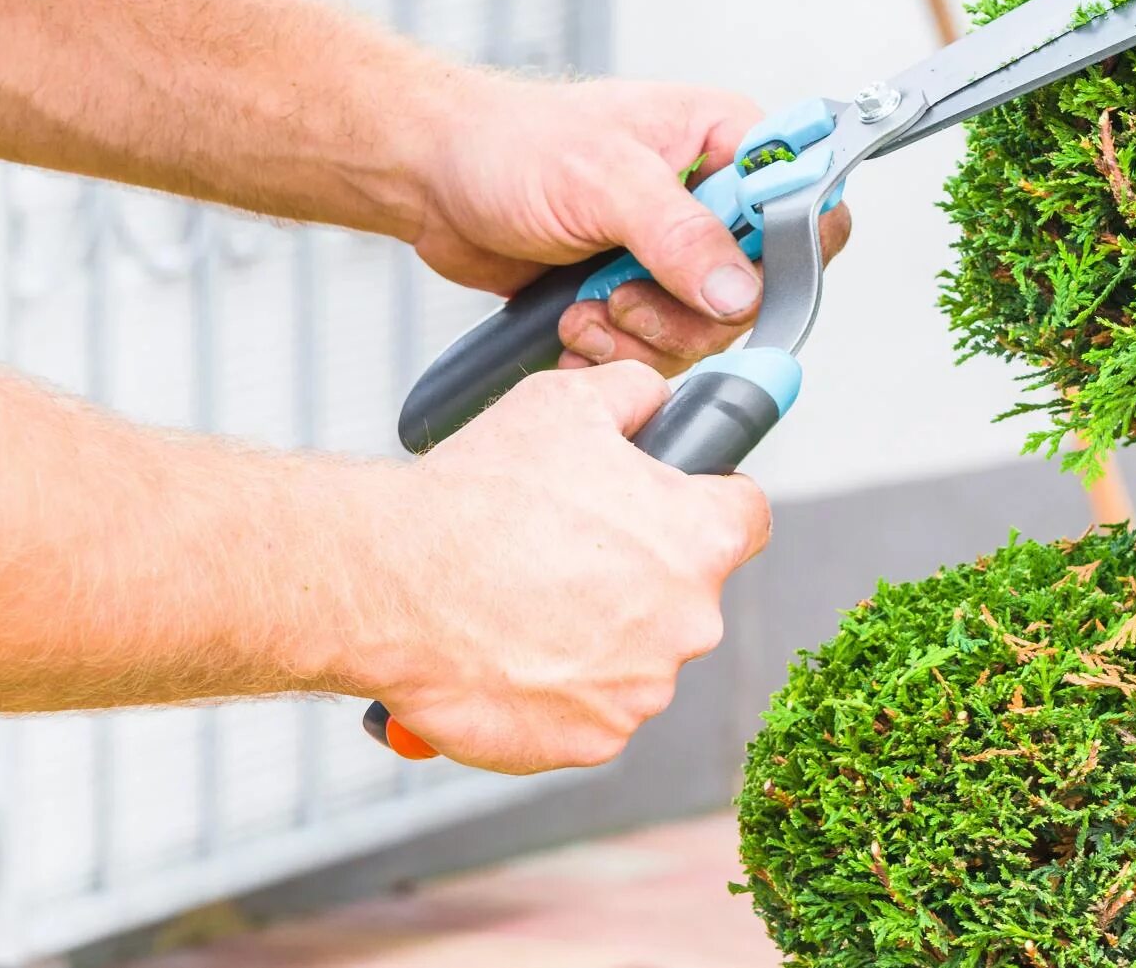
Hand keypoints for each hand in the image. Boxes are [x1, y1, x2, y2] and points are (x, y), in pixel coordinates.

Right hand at [350, 362, 770, 772]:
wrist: (389, 585)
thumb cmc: (476, 496)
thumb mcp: (566, 402)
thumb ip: (636, 394)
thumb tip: (659, 401)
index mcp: (700, 538)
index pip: (746, 517)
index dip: (708, 502)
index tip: (671, 505)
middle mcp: (689, 621)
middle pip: (686, 592)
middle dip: (638, 576)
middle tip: (564, 554)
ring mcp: (642, 689)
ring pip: (637, 657)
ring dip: (596, 637)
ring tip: (523, 604)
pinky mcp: (592, 740)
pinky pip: (591, 712)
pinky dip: (557, 692)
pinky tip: (510, 654)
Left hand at [414, 75, 850, 373]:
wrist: (435, 180)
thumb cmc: (511, 145)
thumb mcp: (603, 179)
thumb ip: (680, 235)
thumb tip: (740, 291)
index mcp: (726, 141)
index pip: (805, 201)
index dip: (784, 251)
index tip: (733, 282)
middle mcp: (712, 198)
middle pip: (756, 287)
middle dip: (686, 311)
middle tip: (625, 298)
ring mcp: (676, 250)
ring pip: (708, 329)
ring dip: (641, 334)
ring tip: (586, 307)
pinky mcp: (641, 292)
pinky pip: (661, 347)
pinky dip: (615, 350)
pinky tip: (573, 322)